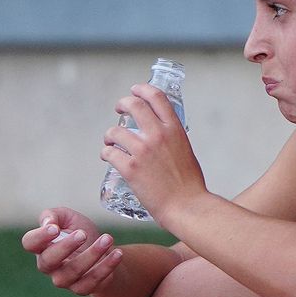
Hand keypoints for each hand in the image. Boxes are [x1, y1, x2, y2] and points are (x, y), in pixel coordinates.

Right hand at [20, 207, 122, 295]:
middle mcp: (49, 265)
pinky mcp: (82, 288)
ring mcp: (64, 279)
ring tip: (108, 238)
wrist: (103, 249)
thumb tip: (48, 224)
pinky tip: (117, 253)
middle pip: (47, 261)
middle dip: (65, 247)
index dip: (39, 237)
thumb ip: (54, 215)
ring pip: (72, 272)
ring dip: (91, 255)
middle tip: (83, 233)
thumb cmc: (80, 231)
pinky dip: (106, 267)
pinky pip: (91, 282)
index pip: (29, 243)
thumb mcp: (68, 217)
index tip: (55, 228)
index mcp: (42, 246)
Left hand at [101, 83, 206, 221]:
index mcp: (175, 130)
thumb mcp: (186, 152)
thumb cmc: (190, 186)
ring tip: (110, 142)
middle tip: (119, 108)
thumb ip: (173, 141)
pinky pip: (109, 153)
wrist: (187, 207)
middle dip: (123, 103)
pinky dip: (106, 153)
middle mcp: (158, 136)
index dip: (143, 89)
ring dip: (109, 135)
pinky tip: (108, 156)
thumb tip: (162, 139)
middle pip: (134, 105)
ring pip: (115, 131)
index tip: (135, 90)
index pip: (157, 97)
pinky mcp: (130, 168)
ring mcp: (143, 151)